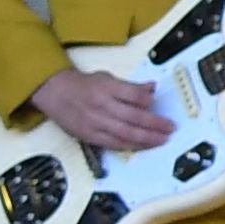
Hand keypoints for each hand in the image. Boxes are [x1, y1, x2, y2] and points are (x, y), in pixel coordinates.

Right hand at [30, 66, 169, 154]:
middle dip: (155, 124)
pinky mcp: (89, 136)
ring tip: (162, 140)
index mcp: (106, 88)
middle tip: (170, 127)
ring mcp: (94, 122)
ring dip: (146, 139)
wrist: (54, 92)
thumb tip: (152, 88)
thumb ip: (130, 86)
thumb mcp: (107, 77)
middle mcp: (101, 105)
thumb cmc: (83, 85)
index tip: (158, 103)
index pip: (133, 95)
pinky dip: (129, 146)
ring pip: (124, 134)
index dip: (148, 100)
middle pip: (132, 117)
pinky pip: (113, 144)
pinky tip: (142, 146)